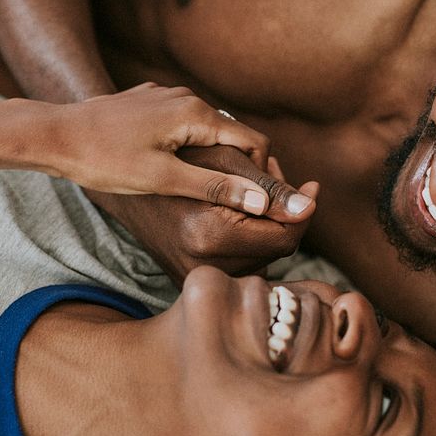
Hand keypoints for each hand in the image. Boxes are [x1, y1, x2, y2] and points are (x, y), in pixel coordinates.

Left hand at [50, 83, 281, 214]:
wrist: (53, 134)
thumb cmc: (104, 159)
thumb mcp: (163, 180)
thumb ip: (215, 188)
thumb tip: (262, 199)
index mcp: (197, 113)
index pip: (253, 141)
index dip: (260, 173)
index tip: (253, 202)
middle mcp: (186, 97)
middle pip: (231, 135)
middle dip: (236, 167)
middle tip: (225, 202)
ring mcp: (165, 96)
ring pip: (205, 130)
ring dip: (209, 158)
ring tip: (194, 189)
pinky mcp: (148, 102)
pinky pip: (181, 124)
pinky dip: (185, 146)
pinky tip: (165, 167)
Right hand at [85, 145, 318, 284]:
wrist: (124, 175)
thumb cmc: (176, 155)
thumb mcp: (226, 160)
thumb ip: (272, 188)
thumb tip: (310, 207)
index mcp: (209, 236)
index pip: (286, 237)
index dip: (303, 210)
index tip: (310, 185)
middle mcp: (201, 267)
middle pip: (276, 251)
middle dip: (284, 214)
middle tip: (274, 177)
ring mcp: (193, 278)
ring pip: (262, 258)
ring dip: (269, 224)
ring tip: (254, 188)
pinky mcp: (189, 280)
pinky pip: (240, 264)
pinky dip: (250, 238)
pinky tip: (241, 212)